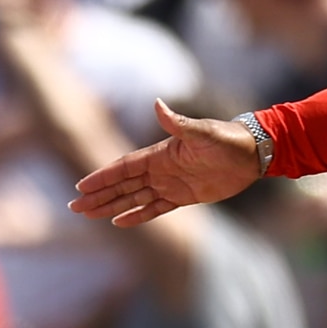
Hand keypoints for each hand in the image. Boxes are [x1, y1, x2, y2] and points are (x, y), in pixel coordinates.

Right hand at [70, 102, 264, 226]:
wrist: (251, 152)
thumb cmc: (227, 139)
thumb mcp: (202, 132)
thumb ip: (178, 124)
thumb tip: (157, 104)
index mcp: (160, 154)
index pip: (124, 168)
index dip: (102, 177)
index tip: (81, 187)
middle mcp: (160, 170)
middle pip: (122, 185)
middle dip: (98, 196)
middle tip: (75, 207)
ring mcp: (170, 184)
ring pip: (134, 198)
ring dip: (112, 206)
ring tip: (90, 215)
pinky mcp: (183, 197)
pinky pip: (155, 209)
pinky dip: (137, 215)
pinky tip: (119, 222)